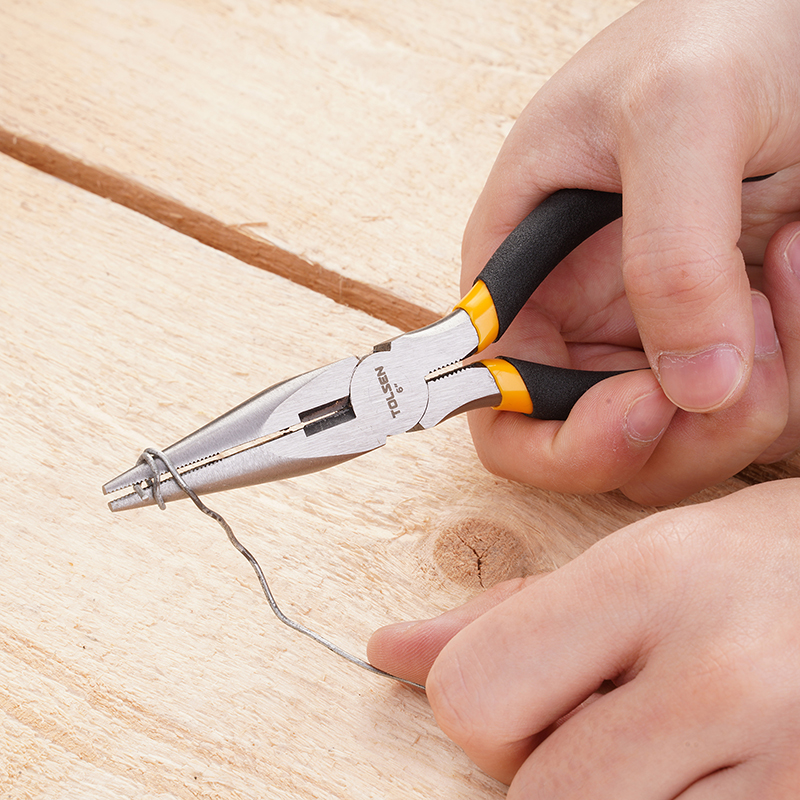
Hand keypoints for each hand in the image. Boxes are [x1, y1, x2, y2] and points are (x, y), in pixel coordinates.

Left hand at [368, 480, 799, 797]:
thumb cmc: (766, 564)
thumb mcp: (642, 555)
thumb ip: (510, 612)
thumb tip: (390, 651)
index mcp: (651, 579)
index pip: (474, 696)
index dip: (482, 708)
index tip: (526, 695)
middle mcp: (721, 677)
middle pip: (537, 798)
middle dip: (546, 769)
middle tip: (607, 723)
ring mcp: (784, 768)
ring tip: (667, 746)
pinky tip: (708, 770)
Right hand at [462, 0, 799, 503]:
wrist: (796, 19)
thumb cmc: (714, 25)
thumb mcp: (678, 110)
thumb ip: (669, 252)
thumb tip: (692, 385)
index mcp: (524, 276)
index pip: (497, 406)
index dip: (553, 439)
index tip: (641, 407)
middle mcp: (581, 320)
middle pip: (598, 449)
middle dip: (677, 429)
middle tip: (741, 349)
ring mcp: (654, 336)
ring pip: (684, 442)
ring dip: (751, 396)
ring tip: (779, 277)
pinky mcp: (720, 338)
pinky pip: (750, 408)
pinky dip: (792, 368)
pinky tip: (794, 274)